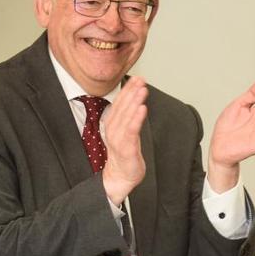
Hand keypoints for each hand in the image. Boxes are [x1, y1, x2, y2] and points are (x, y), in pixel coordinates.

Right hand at [100, 76, 148, 204]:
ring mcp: (118, 139)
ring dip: (134, 102)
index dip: (127, 90)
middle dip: (131, 92)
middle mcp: (112, 129)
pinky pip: (131, 131)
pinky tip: (142, 109)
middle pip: (121, 107)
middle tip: (140, 79)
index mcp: (112, 124)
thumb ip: (129, 116)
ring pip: (126, 116)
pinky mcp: (126, 148)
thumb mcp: (126, 131)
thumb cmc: (125, 154)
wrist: (120, 177)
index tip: (136, 78)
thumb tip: (136, 99)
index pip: (119, 103)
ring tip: (142, 90)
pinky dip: (136, 119)